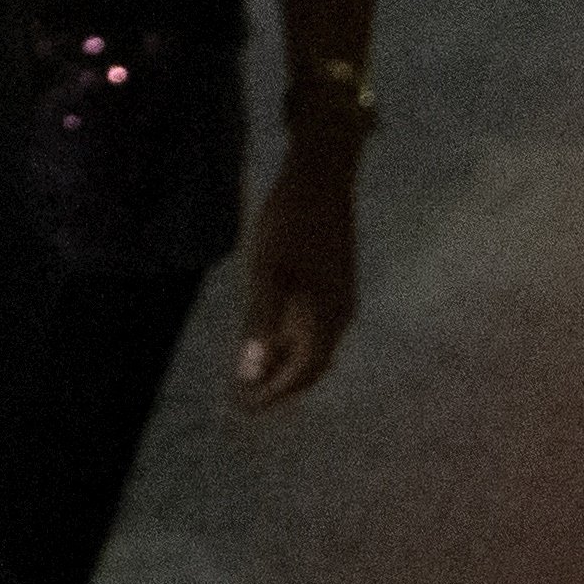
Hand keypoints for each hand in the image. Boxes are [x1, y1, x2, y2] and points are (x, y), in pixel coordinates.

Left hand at [226, 139, 364, 410]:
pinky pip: (310, 325)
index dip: (275, 393)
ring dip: (281, 364)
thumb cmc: (290, 221)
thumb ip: (261, 322)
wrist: (321, 175)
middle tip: (244, 400)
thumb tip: (250, 372)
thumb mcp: (268, 271)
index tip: (245, 407)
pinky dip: (287, 339)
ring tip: (249, 377)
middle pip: (311, 364)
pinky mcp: (331, 283)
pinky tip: (263, 338)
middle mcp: (339, 314)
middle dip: (279, 386)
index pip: (304, 372)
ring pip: (310, 345)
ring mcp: (338, 298)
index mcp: (328, 316)